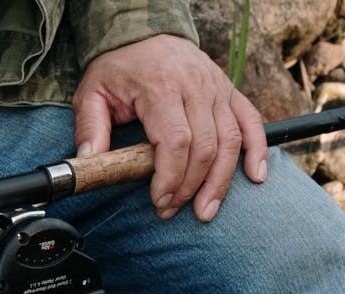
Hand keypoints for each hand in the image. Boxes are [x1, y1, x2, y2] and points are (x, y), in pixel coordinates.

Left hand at [72, 34, 268, 222]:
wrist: (144, 32)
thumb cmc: (119, 67)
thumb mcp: (92, 92)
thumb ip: (89, 128)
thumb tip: (88, 164)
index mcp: (162, 88)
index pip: (176, 141)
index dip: (170, 178)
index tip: (159, 201)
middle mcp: (196, 87)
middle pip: (205, 148)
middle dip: (190, 187)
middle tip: (172, 209)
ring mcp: (217, 88)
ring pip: (231, 141)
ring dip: (220, 181)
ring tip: (205, 210)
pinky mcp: (229, 91)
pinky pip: (252, 121)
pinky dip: (257, 150)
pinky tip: (255, 176)